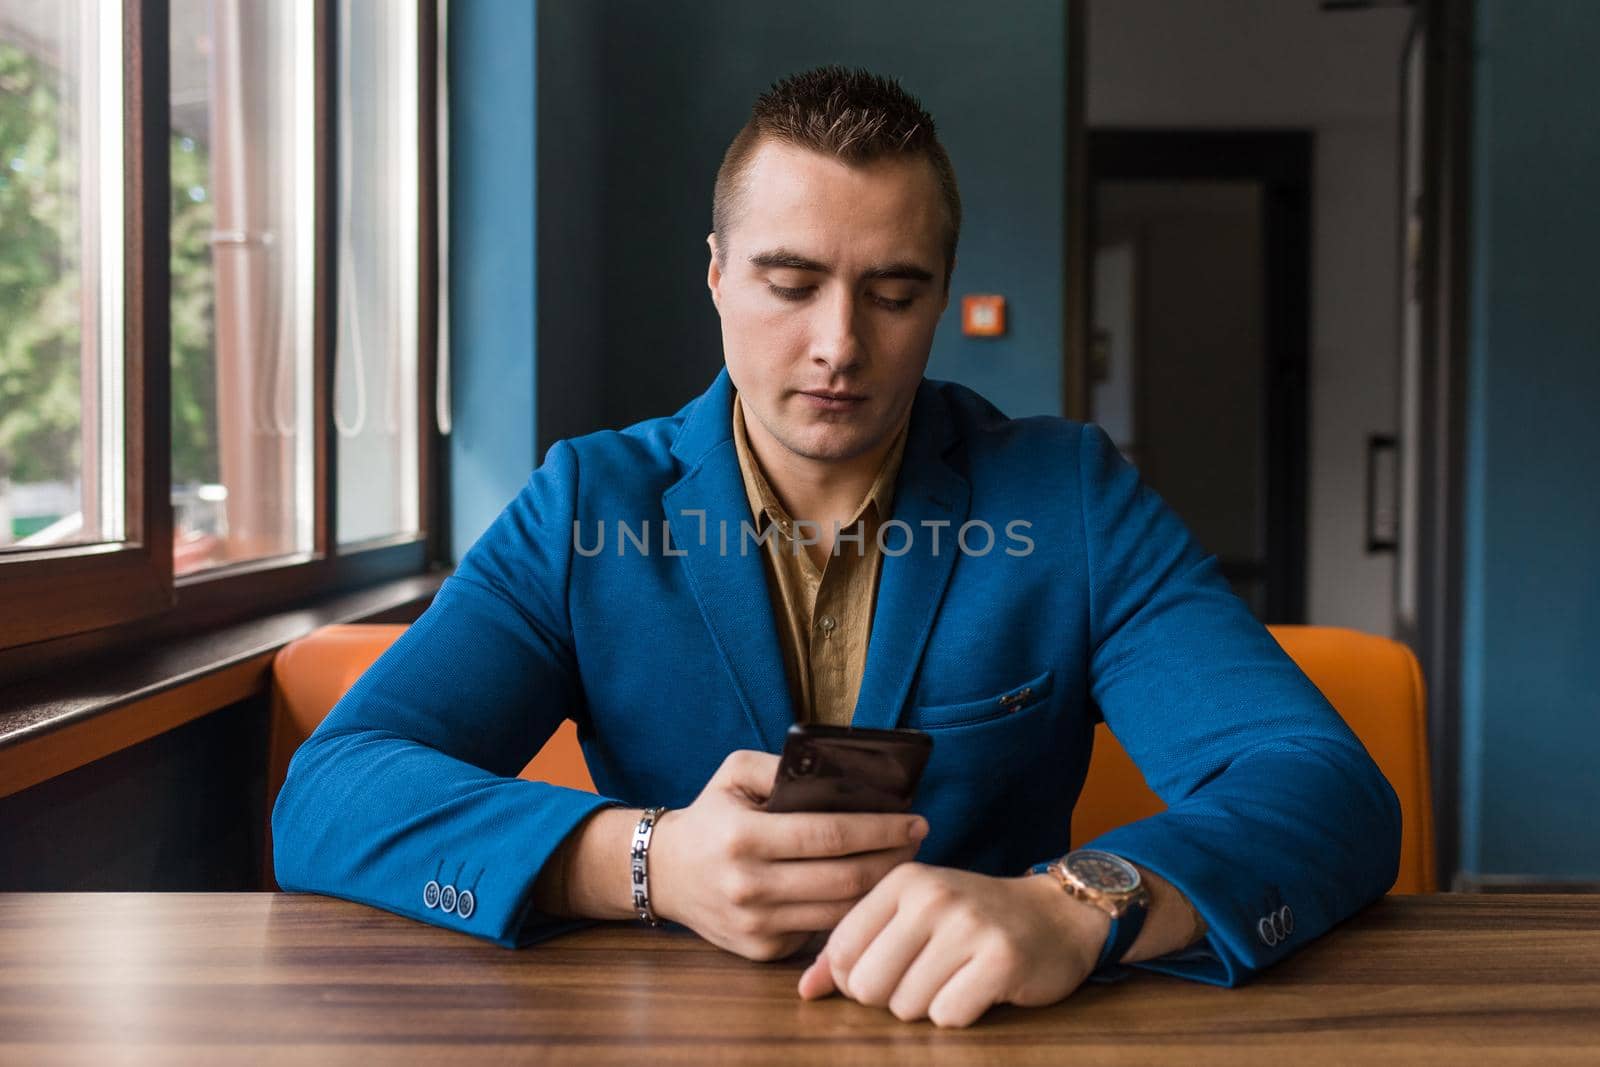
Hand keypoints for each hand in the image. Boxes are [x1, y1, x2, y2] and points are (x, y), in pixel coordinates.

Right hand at [648, 750, 928, 961]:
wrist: (664, 874)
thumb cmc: (710, 816)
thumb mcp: (735, 773)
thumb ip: (781, 766)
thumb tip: (839, 771)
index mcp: (744, 837)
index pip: (829, 836)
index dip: (879, 829)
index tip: (914, 819)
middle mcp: (749, 886)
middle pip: (845, 879)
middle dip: (892, 859)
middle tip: (918, 839)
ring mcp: (757, 925)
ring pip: (840, 913)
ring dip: (881, 889)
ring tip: (902, 862)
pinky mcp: (762, 951)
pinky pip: (822, 933)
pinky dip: (853, 914)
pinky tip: (870, 891)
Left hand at [796, 863, 1106, 1027]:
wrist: (1053, 916)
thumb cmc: (969, 919)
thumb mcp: (909, 917)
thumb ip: (853, 949)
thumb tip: (806, 990)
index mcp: (902, 880)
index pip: (842, 951)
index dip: (854, 978)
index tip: (887, 969)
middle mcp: (932, 896)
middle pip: (868, 986)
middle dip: (890, 997)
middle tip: (923, 978)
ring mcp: (969, 926)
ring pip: (907, 1006)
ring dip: (926, 1007)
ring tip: (952, 979)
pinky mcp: (1001, 960)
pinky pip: (949, 1016)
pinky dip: (959, 1014)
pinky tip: (977, 989)